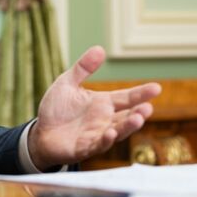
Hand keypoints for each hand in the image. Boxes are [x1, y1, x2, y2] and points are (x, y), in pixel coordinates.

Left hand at [28, 46, 160, 169]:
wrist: (40, 132)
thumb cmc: (56, 109)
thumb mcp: (66, 84)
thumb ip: (82, 68)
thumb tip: (99, 48)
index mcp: (103, 103)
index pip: (126, 98)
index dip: (141, 93)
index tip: (156, 88)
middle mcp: (104, 120)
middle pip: (127, 117)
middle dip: (138, 113)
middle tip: (148, 107)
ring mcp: (97, 135)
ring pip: (117, 132)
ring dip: (127, 127)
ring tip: (138, 119)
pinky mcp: (85, 148)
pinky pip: (98, 145)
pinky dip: (105, 140)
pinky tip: (109, 133)